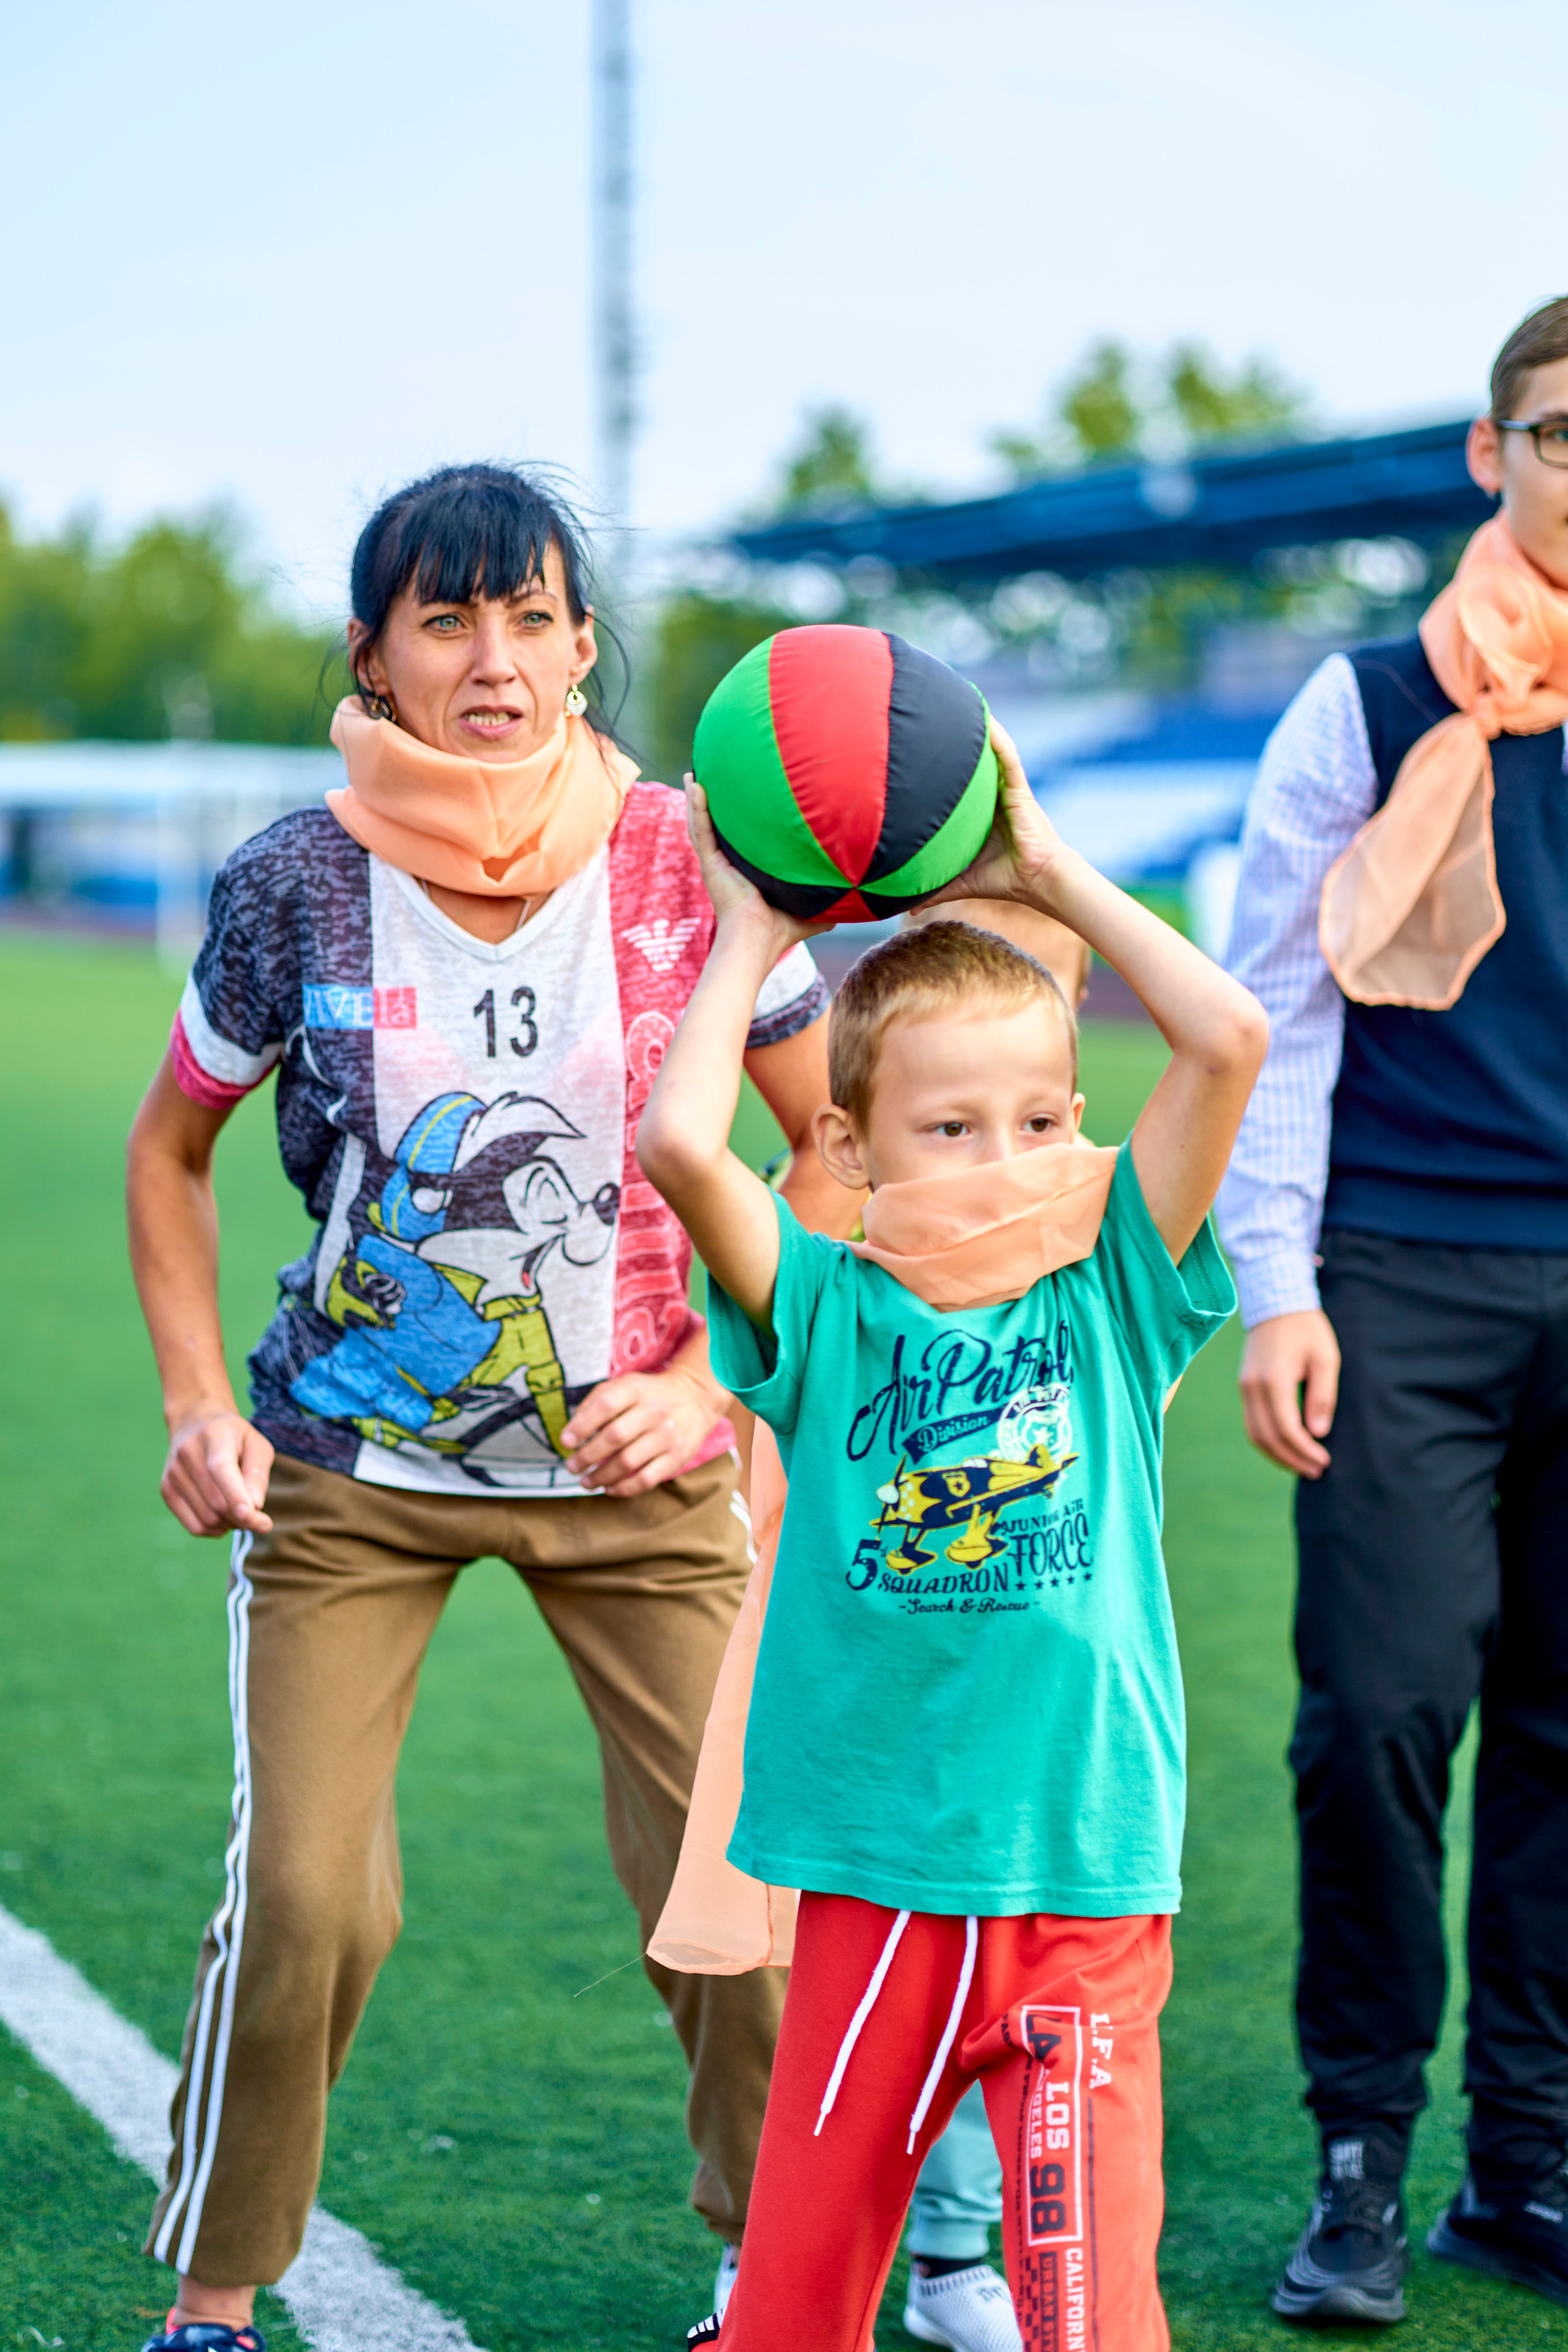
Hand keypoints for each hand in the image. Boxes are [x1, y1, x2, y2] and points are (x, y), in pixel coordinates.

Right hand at [162, 1408, 274, 1535]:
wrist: (195, 1423)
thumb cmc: (235, 1438)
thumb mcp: (256, 1445)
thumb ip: (258, 1475)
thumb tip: (255, 1506)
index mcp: (215, 1435)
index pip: (221, 1469)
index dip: (235, 1495)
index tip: (252, 1515)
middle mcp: (188, 1453)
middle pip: (217, 1501)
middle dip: (244, 1518)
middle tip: (260, 1519)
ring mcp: (173, 1473)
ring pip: (207, 1518)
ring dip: (230, 1524)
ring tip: (240, 1511)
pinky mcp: (167, 1490)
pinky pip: (194, 1526)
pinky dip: (214, 1530)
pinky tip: (224, 1519)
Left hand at [561, 1365, 726, 1496]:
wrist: (695, 1397)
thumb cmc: (648, 1394)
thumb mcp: (624, 1385)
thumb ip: (596, 1402)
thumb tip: (572, 1434)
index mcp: (636, 1389)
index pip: (605, 1405)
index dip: (581, 1425)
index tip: (566, 1442)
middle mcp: (654, 1411)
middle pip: (614, 1437)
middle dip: (586, 1456)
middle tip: (572, 1466)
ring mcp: (668, 1435)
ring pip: (628, 1462)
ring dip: (601, 1476)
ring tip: (586, 1481)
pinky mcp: (677, 1456)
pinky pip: (647, 1479)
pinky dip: (624, 1488)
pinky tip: (610, 1489)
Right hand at [684, 780, 827, 961]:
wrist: (758, 940)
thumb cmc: (780, 931)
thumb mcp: (810, 911)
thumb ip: (827, 901)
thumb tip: (854, 899)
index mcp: (745, 871)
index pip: (740, 841)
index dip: (740, 822)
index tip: (744, 797)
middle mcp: (727, 864)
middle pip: (717, 827)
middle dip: (712, 803)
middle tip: (711, 777)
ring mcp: (716, 862)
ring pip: (702, 823)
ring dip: (697, 798)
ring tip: (693, 774)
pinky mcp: (710, 863)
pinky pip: (700, 829)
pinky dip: (696, 806)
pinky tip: (693, 783)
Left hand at [924, 719, 1065, 911]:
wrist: (1036, 881)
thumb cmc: (1003, 879)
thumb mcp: (960, 880)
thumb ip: (933, 888)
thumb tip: (904, 907)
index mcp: (979, 812)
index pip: (956, 783)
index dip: (940, 765)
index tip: (917, 748)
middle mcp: (993, 796)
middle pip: (971, 761)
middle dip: (957, 738)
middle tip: (933, 714)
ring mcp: (1008, 790)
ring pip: (990, 753)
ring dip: (978, 729)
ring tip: (961, 701)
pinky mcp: (1020, 790)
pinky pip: (1009, 759)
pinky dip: (999, 740)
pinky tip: (987, 721)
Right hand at [1237, 1309, 1340, 1477]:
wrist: (1275, 1304)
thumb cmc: (1307, 1329)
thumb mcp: (1325, 1359)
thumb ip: (1322, 1396)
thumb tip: (1318, 1433)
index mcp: (1274, 1379)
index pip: (1285, 1428)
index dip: (1304, 1450)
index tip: (1324, 1460)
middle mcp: (1252, 1387)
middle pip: (1266, 1437)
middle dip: (1291, 1459)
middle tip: (1316, 1470)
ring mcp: (1244, 1387)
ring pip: (1254, 1434)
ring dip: (1277, 1455)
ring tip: (1302, 1465)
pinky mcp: (1244, 1387)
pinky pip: (1252, 1423)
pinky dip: (1268, 1441)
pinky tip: (1287, 1448)